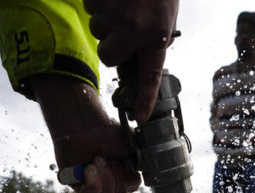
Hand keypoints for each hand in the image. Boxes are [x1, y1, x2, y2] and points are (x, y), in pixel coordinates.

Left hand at [30, 74, 140, 192]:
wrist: (85, 126)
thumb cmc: (108, 132)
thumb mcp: (134, 145)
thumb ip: (145, 161)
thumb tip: (148, 172)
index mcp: (124, 172)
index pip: (132, 187)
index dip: (128, 176)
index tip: (123, 160)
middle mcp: (110, 180)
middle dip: (115, 174)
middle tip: (107, 156)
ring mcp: (94, 184)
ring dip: (104, 176)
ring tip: (97, 159)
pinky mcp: (78, 186)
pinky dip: (92, 183)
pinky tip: (89, 169)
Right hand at [84, 0, 178, 122]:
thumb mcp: (164, 18)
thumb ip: (152, 39)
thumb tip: (137, 58)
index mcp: (156, 36)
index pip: (151, 76)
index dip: (146, 99)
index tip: (142, 118)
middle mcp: (137, 30)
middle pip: (108, 56)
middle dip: (109, 43)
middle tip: (120, 25)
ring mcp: (117, 15)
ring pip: (96, 29)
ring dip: (104, 17)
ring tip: (121, 1)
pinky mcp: (100, 0)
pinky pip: (90, 8)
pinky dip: (97, 0)